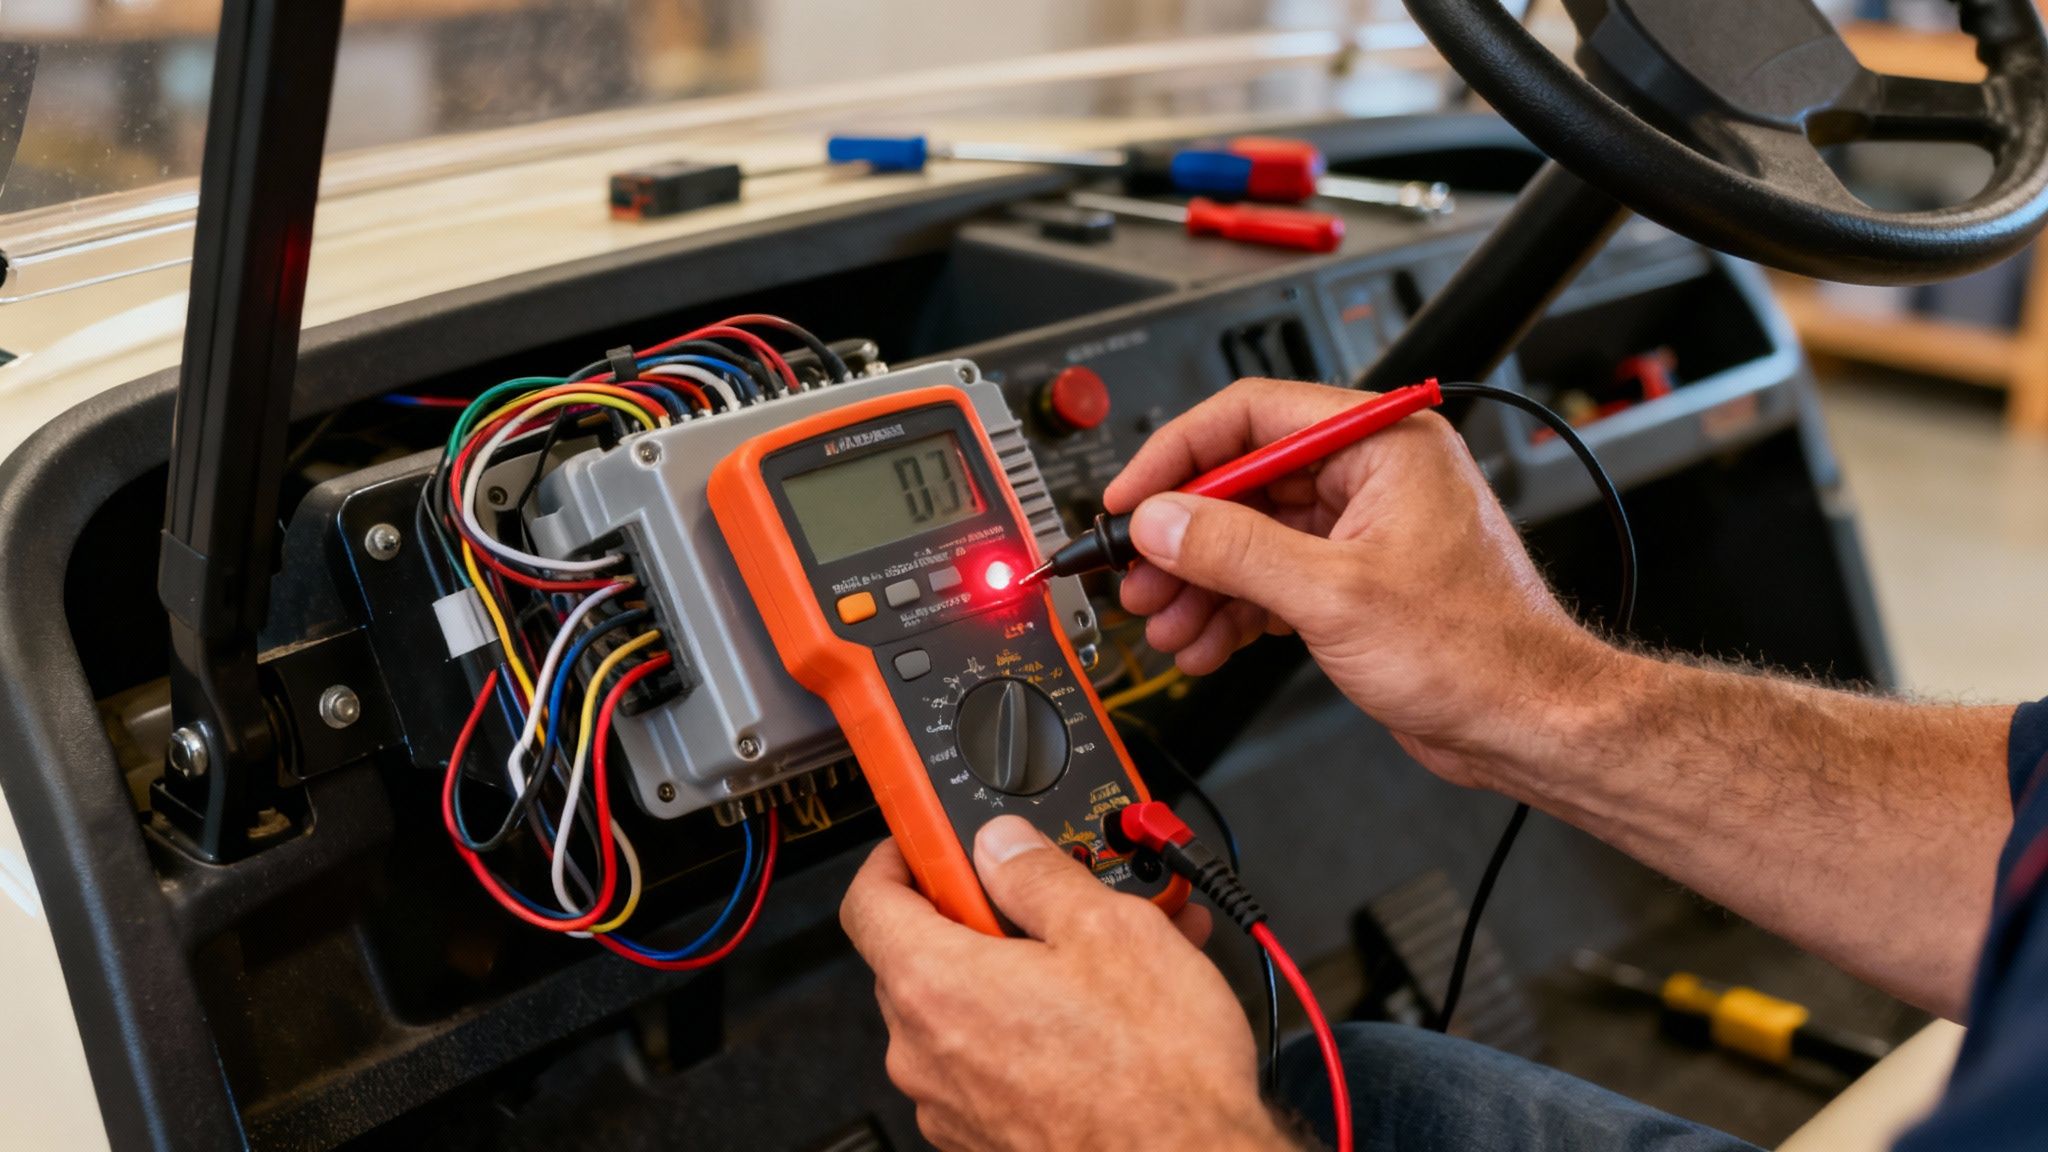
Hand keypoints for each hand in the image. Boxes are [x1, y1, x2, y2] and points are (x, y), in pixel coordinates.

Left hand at [840, 817, 1293, 1151]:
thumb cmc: (1155, 1073)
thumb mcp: (1109, 930)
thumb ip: (1038, 873)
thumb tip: (1003, 845)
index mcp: (936, 985)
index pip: (869, 899)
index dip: (902, 854)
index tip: (934, 841)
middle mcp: (925, 1052)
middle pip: (921, 952)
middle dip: (983, 914)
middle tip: (1045, 896)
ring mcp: (952, 1103)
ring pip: (968, 1008)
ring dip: (1022, 971)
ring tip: (1104, 954)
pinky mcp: (987, 1136)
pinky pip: (995, 1060)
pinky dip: (1036, 1027)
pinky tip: (1105, 1012)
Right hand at [1103, 377, 1620, 790]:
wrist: (1528, 723)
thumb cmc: (1478, 652)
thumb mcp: (1333, 595)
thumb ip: (1234, 551)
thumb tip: (1161, 520)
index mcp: (1381, 443)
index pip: (1251, 415)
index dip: (1177, 455)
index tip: (1131, 497)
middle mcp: (1372, 474)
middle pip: (1243, 482)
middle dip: (1184, 537)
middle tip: (1138, 574)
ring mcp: (1363, 529)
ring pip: (1252, 537)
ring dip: (1201, 582)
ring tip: (1166, 622)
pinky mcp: (1356, 580)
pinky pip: (1273, 578)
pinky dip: (1234, 609)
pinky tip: (1205, 643)